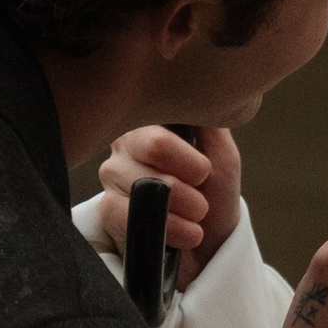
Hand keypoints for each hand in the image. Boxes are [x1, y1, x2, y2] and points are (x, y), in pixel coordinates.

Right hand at [92, 124, 241, 288]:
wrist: (213, 238)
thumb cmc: (215, 188)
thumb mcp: (221, 149)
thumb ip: (208, 117)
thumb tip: (199, 89)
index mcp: (151, 120)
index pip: (162, 124)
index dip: (189, 157)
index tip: (204, 173)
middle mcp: (125, 142)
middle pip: (153, 149)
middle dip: (187, 183)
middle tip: (202, 202)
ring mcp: (112, 174)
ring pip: (142, 183)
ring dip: (180, 209)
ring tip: (196, 218)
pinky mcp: (107, 209)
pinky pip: (124, 213)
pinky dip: (166, 229)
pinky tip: (185, 234)